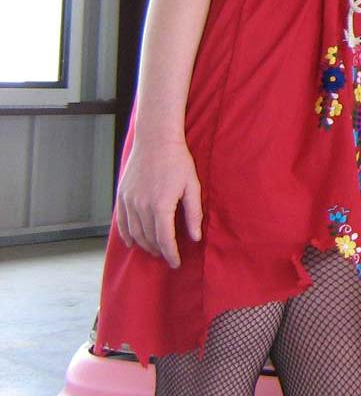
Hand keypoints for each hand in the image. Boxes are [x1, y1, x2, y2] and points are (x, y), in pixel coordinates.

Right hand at [114, 135, 202, 268]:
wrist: (155, 140)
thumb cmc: (178, 161)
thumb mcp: (192, 186)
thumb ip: (193, 213)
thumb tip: (195, 237)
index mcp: (161, 205)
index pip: (165, 239)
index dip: (171, 254)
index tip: (176, 263)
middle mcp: (142, 206)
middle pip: (149, 238)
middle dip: (159, 251)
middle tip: (168, 257)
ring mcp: (129, 201)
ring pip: (134, 233)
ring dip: (144, 245)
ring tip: (154, 250)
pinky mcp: (122, 196)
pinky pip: (122, 222)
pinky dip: (126, 235)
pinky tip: (132, 242)